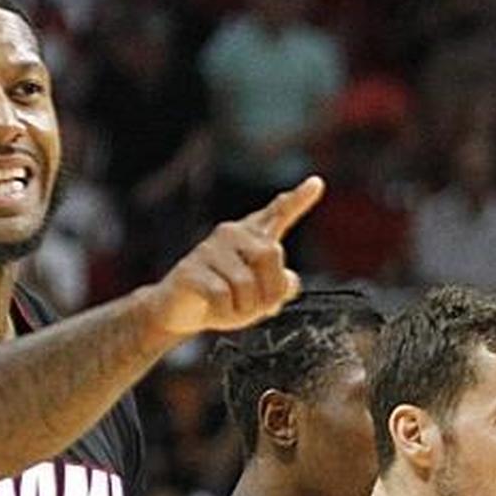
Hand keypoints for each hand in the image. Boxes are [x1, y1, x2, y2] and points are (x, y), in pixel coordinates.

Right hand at [143, 176, 323, 333]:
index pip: (277, 213)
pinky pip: (223, 296)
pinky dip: (226, 312)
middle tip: (261, 308)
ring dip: (246, 307)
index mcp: (250, 237)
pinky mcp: (192, 269)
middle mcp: (231, 235)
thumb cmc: (221, 299)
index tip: (317, 183)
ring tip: (233, 309)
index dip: (298, 200)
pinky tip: (215, 310)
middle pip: (270, 254)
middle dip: (271, 289)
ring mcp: (209, 250)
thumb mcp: (257, 297)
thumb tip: (290, 282)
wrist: (179, 311)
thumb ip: (279, 287)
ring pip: (246, 283)